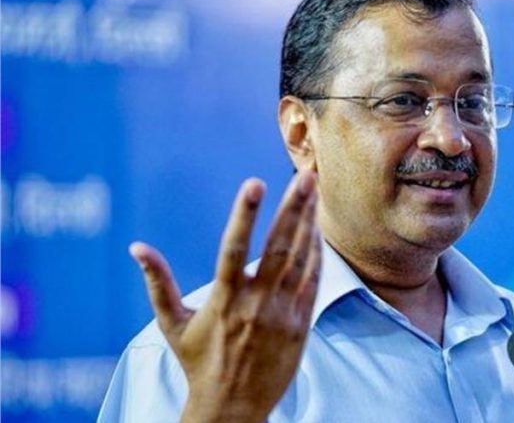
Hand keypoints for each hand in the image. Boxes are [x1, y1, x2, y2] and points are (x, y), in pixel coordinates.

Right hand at [129, 171, 320, 422]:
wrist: (232, 407)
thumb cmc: (198, 362)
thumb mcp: (172, 324)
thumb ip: (157, 283)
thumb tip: (136, 247)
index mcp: (223, 298)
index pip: (235, 247)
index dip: (245, 213)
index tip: (254, 182)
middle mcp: (256, 303)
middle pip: (279, 246)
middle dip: (293, 207)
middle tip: (305, 175)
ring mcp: (282, 313)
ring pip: (301, 260)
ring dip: (308, 222)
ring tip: (312, 190)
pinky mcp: (301, 325)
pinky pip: (313, 282)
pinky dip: (317, 254)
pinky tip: (317, 229)